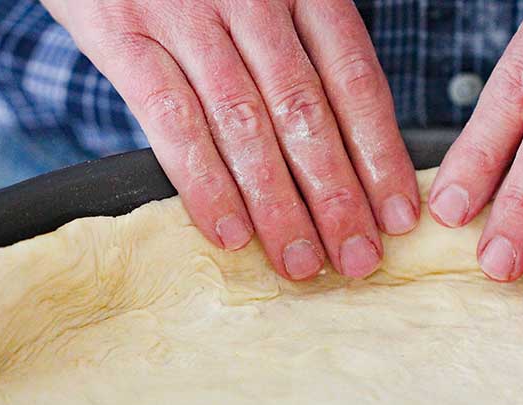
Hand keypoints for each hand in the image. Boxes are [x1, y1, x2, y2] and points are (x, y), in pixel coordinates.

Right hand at [40, 0, 419, 279]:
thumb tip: (336, 147)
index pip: (353, 80)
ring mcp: (185, 15)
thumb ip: (293, 49)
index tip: (398, 215)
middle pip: (305, 111)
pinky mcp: (124, 34)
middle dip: (337, 194)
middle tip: (357, 258)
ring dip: (278, 203)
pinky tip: (230, 232)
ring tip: (300, 262)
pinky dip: (204, 182)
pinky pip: (171, 120)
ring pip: (245, 123)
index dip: (380, 153)